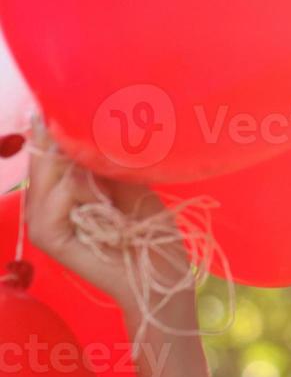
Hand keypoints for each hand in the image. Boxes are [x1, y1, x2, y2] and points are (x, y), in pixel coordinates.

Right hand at [23, 116, 192, 316]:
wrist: (160, 273)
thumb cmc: (150, 228)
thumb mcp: (129, 182)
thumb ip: (104, 158)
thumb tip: (87, 119)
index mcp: (61, 190)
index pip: (48, 149)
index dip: (58, 126)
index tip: (70, 103)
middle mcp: (44, 204)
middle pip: (44, 157)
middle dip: (70, 143)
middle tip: (103, 152)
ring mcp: (43, 222)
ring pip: (50, 173)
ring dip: (83, 170)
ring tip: (111, 191)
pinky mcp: (49, 238)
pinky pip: (57, 197)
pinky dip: (82, 191)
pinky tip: (104, 203)